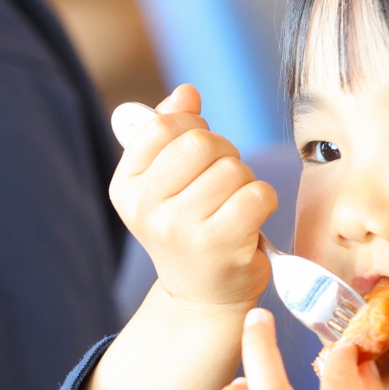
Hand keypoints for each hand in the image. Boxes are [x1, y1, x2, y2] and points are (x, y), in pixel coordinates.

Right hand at [110, 84, 277, 310]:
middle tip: (222, 180)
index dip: (192, 128)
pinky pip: (257, 194)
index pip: (163, 126)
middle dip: (223, 153)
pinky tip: (249, 220)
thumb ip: (171, 132)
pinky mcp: (220, 245)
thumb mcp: (166, 182)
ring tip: (232, 205)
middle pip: (200, 143)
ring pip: (233, 168)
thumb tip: (186, 92)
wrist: (202, 297)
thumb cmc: (188, 229)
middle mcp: (147, 209)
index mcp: (125, 188)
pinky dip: (263, 201)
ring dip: (244, 180)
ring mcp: (181, 229)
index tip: (197, 152)